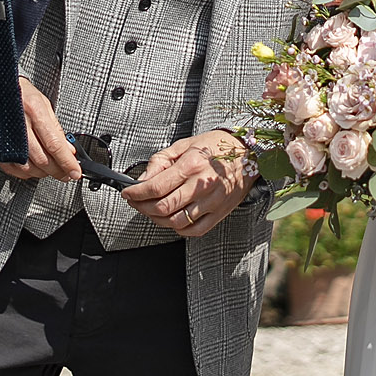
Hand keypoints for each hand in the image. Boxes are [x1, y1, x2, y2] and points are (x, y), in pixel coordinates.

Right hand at [0, 76, 81, 180]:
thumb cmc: (19, 93)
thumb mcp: (43, 103)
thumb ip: (56, 128)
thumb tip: (69, 149)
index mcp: (34, 111)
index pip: (54, 144)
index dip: (67, 162)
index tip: (76, 172)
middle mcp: (19, 126)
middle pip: (42, 160)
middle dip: (58, 171)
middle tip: (67, 173)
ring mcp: (5, 138)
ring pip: (28, 168)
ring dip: (43, 173)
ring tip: (52, 169)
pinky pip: (12, 169)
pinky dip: (26, 173)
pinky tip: (34, 168)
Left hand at [122, 130, 255, 236]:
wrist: (248, 155)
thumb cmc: (217, 148)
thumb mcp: (185, 145)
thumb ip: (161, 161)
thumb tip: (143, 179)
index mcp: (192, 165)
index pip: (156, 186)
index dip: (136, 193)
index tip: (127, 193)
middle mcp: (202, 185)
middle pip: (163, 207)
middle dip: (142, 207)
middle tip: (135, 202)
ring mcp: (212, 202)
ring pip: (175, 221)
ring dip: (157, 219)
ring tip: (151, 210)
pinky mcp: (219, 213)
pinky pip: (194, 230)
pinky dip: (178, 228)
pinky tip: (171, 218)